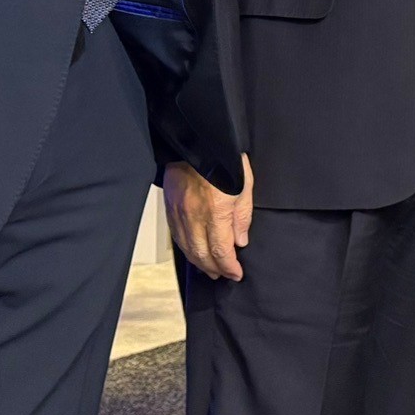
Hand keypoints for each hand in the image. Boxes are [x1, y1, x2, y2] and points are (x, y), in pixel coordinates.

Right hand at [167, 155, 254, 280]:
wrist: (196, 139)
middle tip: (224, 275)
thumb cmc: (224, 159)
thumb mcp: (245, 185)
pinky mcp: (170, 206)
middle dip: (214, 269)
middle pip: (202, 254)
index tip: (236, 274)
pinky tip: (193, 252)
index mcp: (216, 211)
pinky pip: (176, 235)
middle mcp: (194, 216)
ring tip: (210, 270)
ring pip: (187, 248)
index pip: (221, 251)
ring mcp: (179, 212)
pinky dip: (186, 248)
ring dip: (199, 263)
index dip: (229, 267)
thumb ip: (242, 216)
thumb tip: (240, 241)